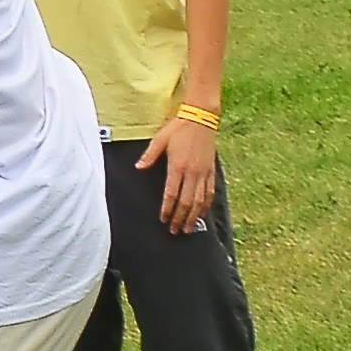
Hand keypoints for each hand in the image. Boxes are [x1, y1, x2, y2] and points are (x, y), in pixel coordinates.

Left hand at [139, 116, 218, 233]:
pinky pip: (210, 193)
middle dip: (180, 219)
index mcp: (177, 166)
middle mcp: (192, 172)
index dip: (167, 209)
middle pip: (186, 202)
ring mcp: (204, 173)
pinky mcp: (211, 171)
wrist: (201, 119)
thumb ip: (149, 156)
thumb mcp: (159, 139)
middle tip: (175, 231)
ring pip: (200, 201)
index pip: (171, 194)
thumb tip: (138, 168)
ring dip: (194, 217)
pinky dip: (206, 206)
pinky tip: (202, 214)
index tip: (163, 220)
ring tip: (189, 229)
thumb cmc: (178, 129)